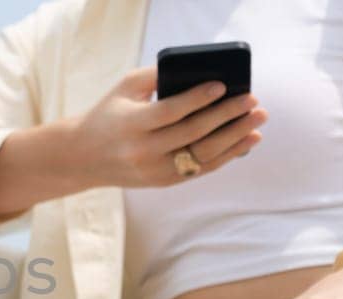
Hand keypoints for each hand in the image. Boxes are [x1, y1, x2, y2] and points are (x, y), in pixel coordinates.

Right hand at [0, 67, 266, 219]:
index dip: (198, 99)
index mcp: (130, 125)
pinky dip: (227, 155)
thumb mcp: (124, 89)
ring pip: (202, 155)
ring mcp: (154, 171)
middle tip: (252, 100)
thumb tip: (200, 71)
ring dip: (235, 137)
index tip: (222, 85)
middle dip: (226, 116)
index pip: (170, 112)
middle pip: (192, 134)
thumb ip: (156, 76)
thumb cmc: (109, 114)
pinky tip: (246, 140)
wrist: (85, 157)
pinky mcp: (163, 182)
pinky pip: (201, 169)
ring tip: (257, 120)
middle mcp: (142, 152)